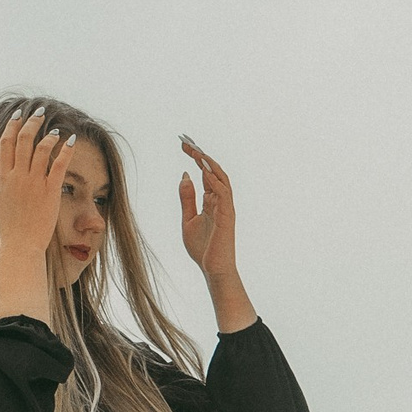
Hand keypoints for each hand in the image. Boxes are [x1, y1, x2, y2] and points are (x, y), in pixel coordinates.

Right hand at [0, 105, 71, 251]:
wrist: (21, 245)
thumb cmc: (8, 225)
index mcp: (4, 177)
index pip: (6, 143)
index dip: (11, 126)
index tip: (17, 115)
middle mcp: (18, 176)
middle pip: (24, 140)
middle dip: (31, 122)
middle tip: (39, 113)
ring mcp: (35, 183)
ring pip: (41, 149)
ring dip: (48, 135)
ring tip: (54, 129)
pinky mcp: (51, 191)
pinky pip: (59, 165)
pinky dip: (65, 150)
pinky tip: (71, 141)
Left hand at [177, 137, 237, 279]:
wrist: (212, 269)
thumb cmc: (202, 247)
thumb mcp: (188, 219)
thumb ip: (187, 198)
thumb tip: (185, 175)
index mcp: (211, 200)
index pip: (205, 173)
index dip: (196, 158)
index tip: (183, 144)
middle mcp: (220, 200)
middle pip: (213, 171)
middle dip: (201, 155)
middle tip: (187, 142)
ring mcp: (225, 207)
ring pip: (222, 179)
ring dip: (209, 164)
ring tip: (196, 151)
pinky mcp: (227, 216)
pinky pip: (224, 194)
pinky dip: (215, 181)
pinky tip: (204, 171)